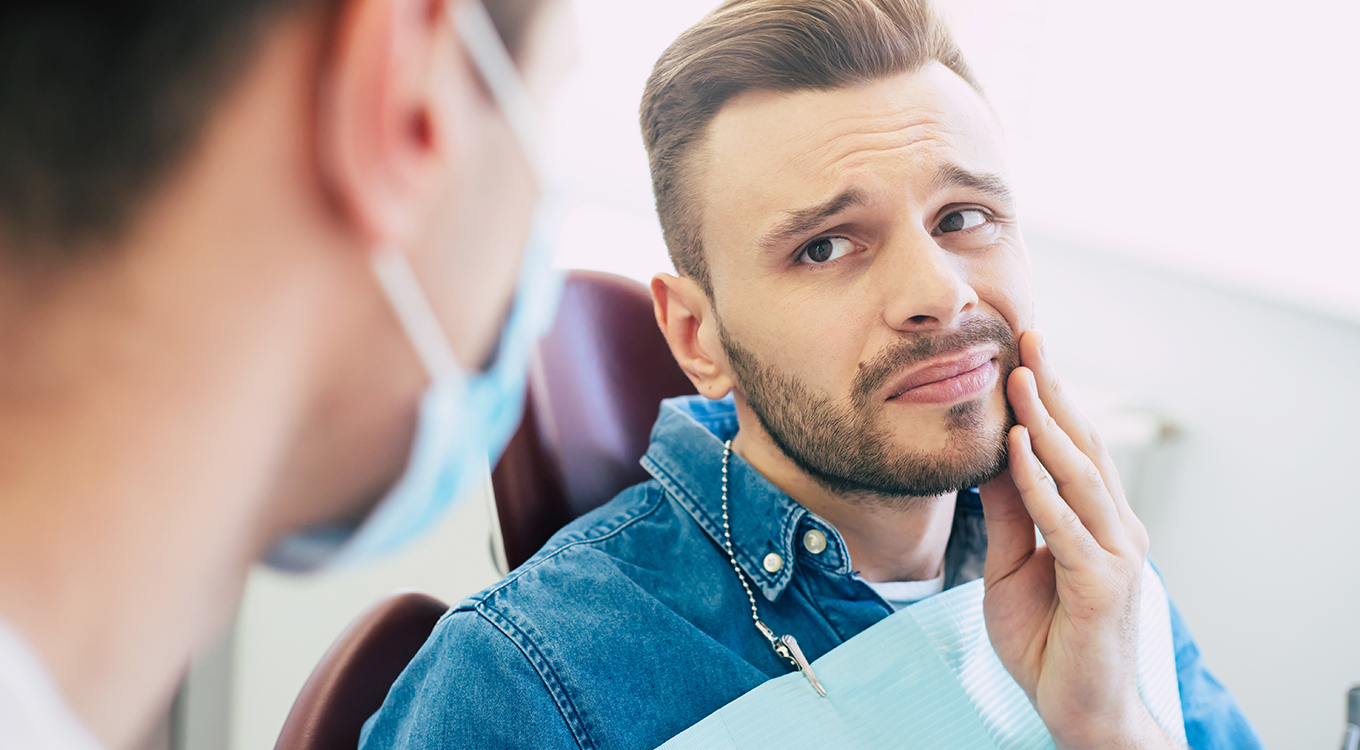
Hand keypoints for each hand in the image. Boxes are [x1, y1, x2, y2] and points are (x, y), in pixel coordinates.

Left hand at [978, 331, 1175, 749]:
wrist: (1079, 712)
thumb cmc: (1047, 640)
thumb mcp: (1011, 566)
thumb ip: (1007, 514)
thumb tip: (990, 457)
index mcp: (1097, 522)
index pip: (1074, 447)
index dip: (1052, 399)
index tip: (1025, 351)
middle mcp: (1116, 530)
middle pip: (1084, 446)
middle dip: (1055, 390)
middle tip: (1030, 338)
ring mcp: (1114, 557)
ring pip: (1080, 476)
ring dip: (1049, 423)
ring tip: (1022, 377)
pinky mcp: (1101, 587)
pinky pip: (1065, 526)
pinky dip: (1041, 484)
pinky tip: (1021, 448)